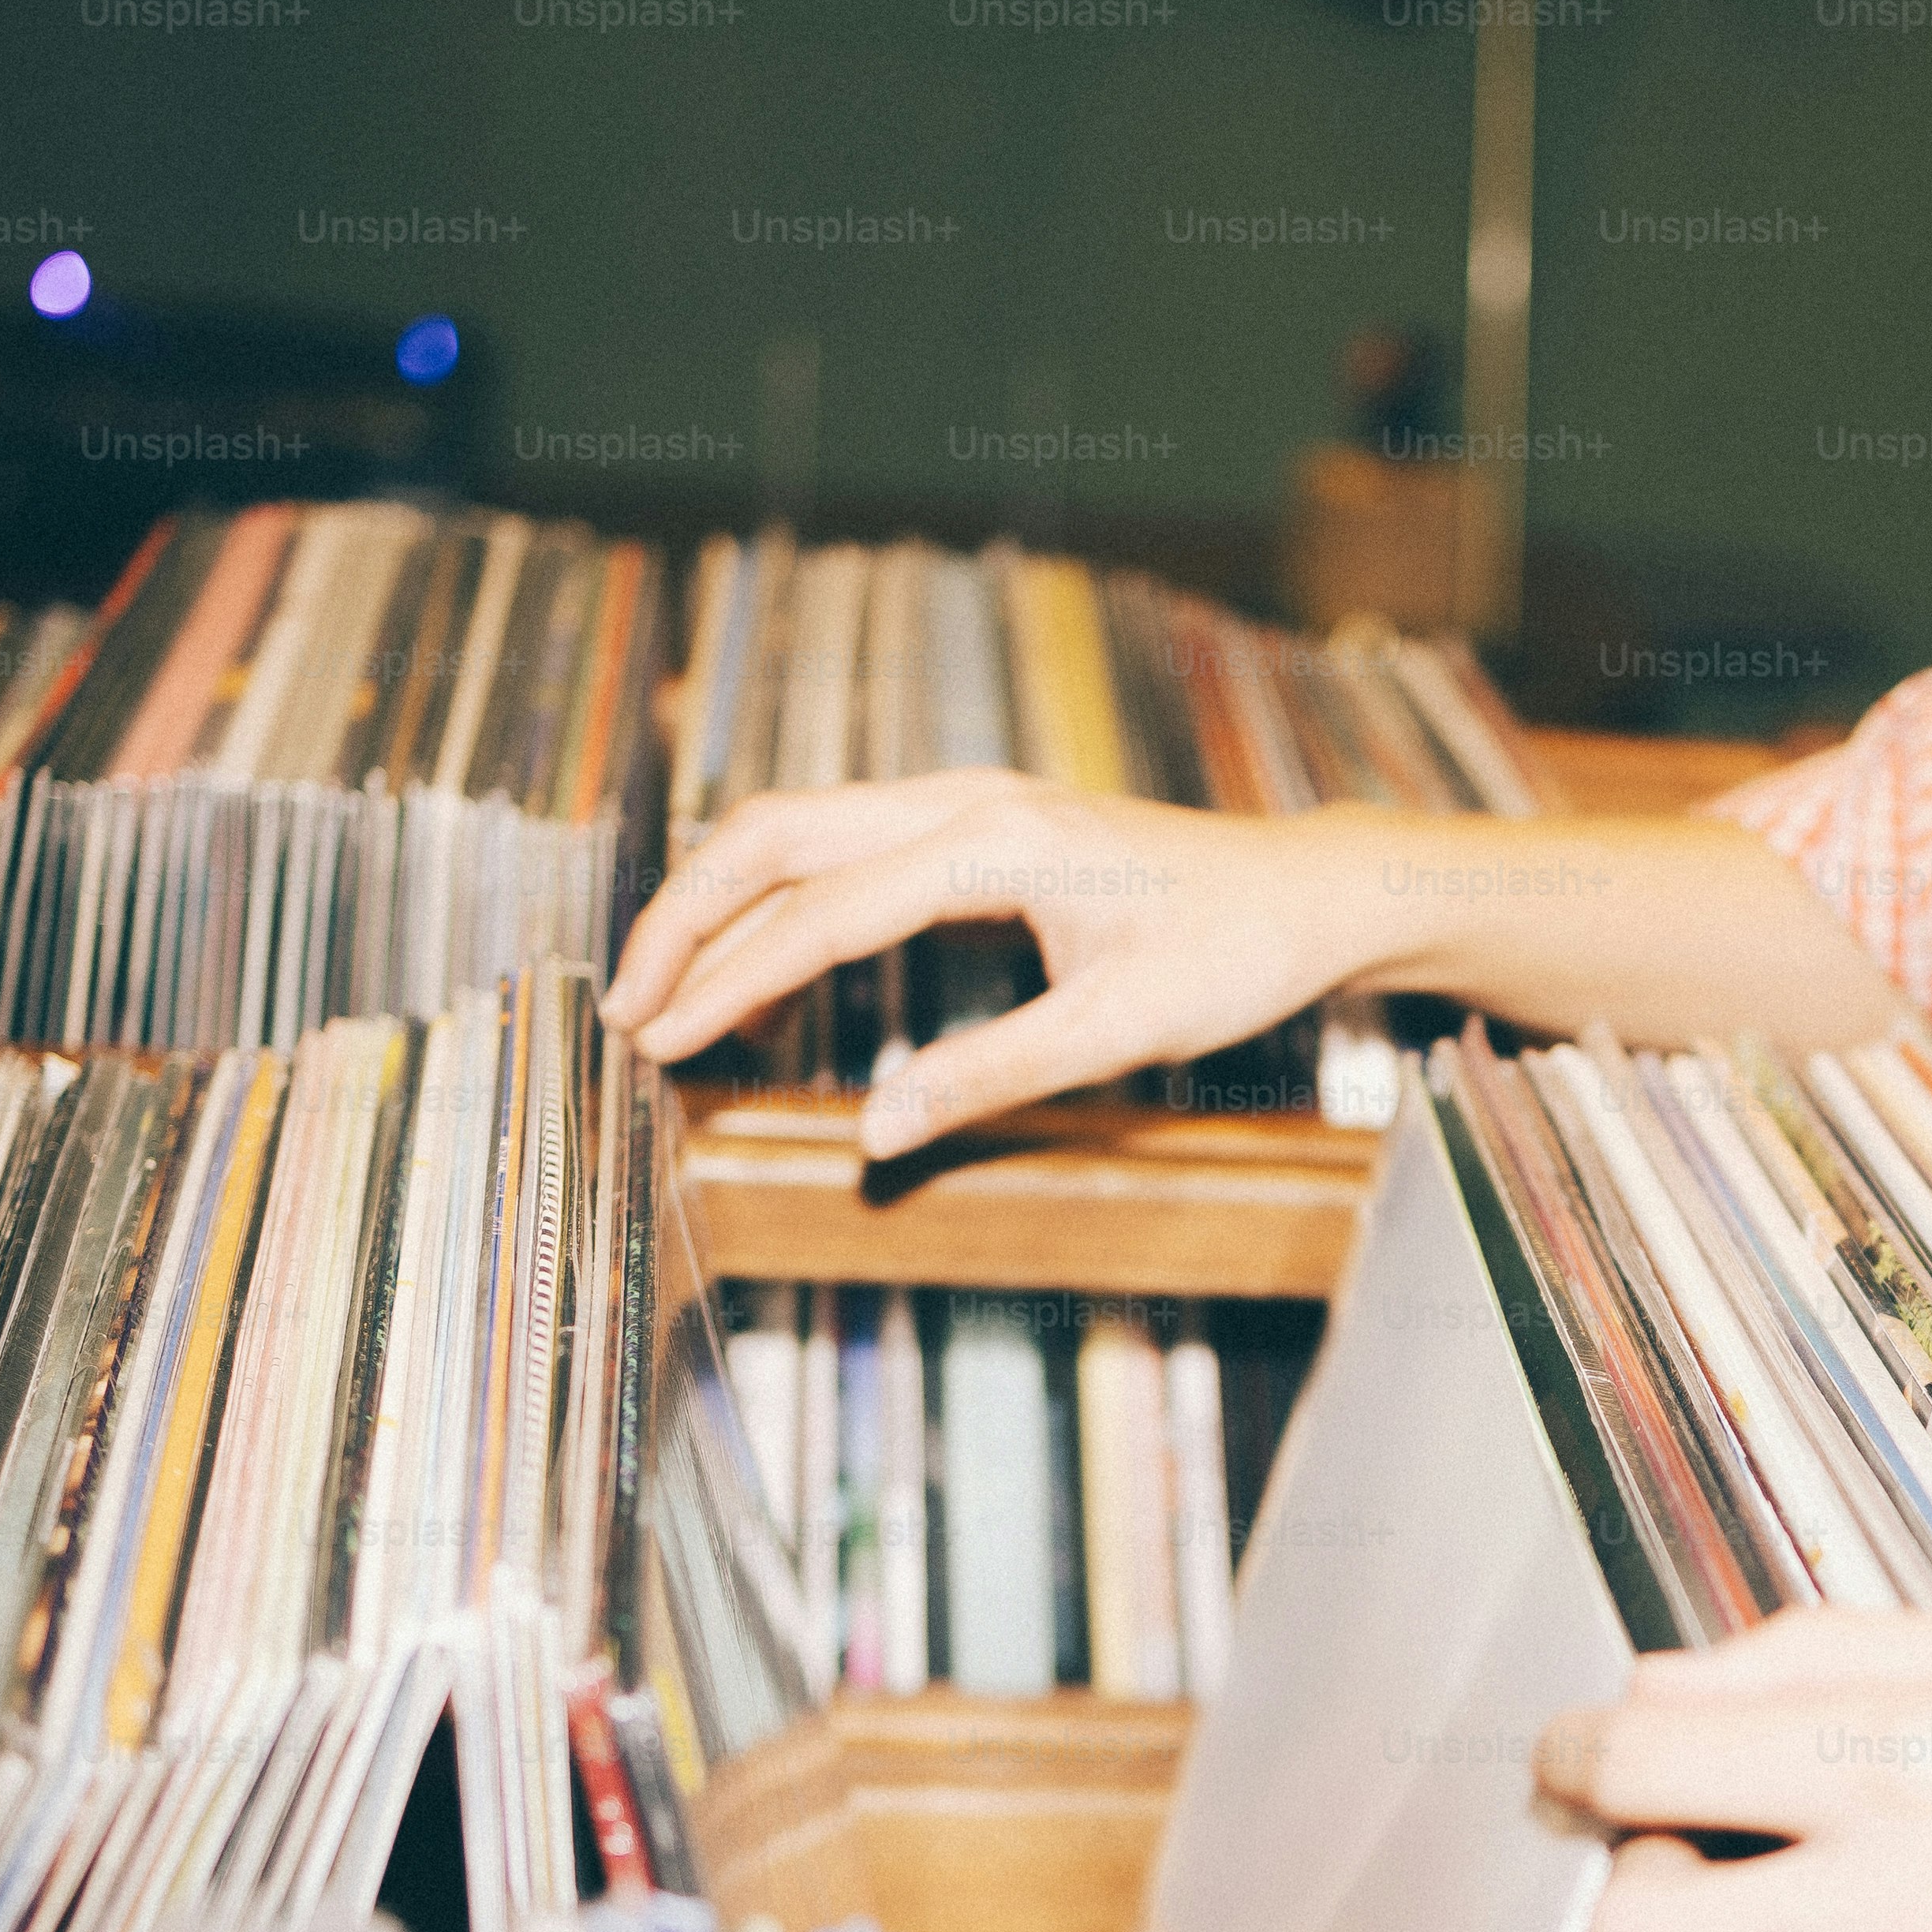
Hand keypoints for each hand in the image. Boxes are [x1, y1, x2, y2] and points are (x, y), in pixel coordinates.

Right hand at [600, 770, 1394, 1153]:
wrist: (1305, 893)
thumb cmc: (1233, 953)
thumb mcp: (1121, 1030)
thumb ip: (991, 1077)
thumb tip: (877, 1130)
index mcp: (999, 843)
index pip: (825, 910)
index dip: (731, 980)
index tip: (661, 1041)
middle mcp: (970, 801)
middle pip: (778, 835)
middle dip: (688, 918)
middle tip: (626, 1008)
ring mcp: (971, 803)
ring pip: (802, 828)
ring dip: (725, 902)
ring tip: (669, 995)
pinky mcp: (978, 826)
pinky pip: (848, 847)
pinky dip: (784, 901)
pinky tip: (764, 978)